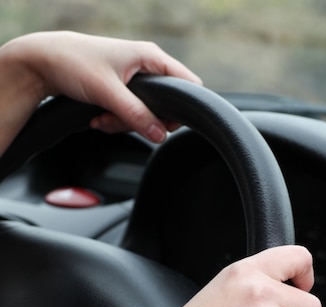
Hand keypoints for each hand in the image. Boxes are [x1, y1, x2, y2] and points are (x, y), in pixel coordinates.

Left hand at [0, 31, 201, 149]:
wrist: (42, 62)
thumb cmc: (73, 63)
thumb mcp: (107, 92)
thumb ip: (136, 114)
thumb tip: (160, 135)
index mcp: (150, 57)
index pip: (186, 84)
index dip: (181, 108)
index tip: (165, 125)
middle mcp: (145, 66)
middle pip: (164, 106)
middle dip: (143, 121)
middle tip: (121, 121)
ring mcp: (133, 79)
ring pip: (144, 114)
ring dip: (124, 123)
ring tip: (102, 118)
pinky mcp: (121, 91)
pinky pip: (129, 114)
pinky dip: (114, 121)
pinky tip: (98, 117)